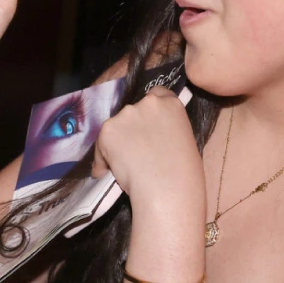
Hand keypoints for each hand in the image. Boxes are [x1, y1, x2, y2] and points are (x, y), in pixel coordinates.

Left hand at [91, 87, 202, 203]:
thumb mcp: (183, 140)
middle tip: (136, 150)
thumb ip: (166, 128)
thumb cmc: (183, 173)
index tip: (148, 125)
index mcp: (171, 104)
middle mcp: (147, 103)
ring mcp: (126, 115)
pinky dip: (102, 159)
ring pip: (116, 127)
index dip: (150, 111)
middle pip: (133, 110)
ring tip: (124, 164)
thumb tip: (148, 136)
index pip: (157, 94)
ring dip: (117, 142)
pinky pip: (100, 145)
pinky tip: (107, 173)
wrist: (167, 188)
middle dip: (132, 127)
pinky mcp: (108, 130)